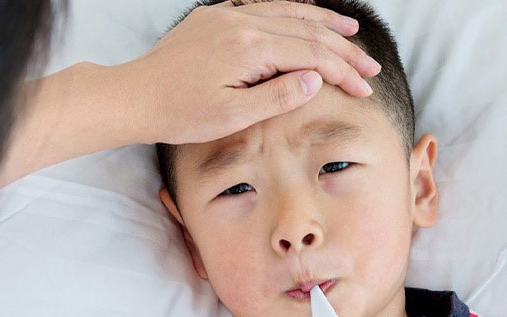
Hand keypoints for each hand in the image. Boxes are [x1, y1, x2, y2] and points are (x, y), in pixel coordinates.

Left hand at [130, 0, 381, 144]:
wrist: (135, 96)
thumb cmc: (180, 114)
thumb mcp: (232, 116)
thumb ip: (278, 96)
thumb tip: (316, 79)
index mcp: (249, 48)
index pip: (312, 55)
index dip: (343, 71)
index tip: (365, 88)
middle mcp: (241, 22)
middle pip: (307, 30)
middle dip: (343, 49)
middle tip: (371, 66)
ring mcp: (227, 16)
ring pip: (288, 13)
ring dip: (323, 23)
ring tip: (351, 30)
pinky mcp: (215, 18)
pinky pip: (264, 8)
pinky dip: (292, 13)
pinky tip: (305, 17)